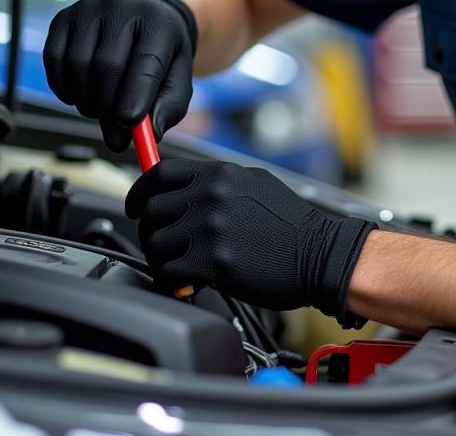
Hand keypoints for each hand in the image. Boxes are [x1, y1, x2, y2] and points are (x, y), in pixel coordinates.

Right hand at [43, 0, 197, 150]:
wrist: (145, 21)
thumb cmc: (162, 56)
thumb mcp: (177, 80)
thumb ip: (169, 108)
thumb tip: (150, 134)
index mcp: (159, 22)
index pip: (145, 60)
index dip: (135, 95)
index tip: (128, 125)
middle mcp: (122, 7)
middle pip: (107, 65)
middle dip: (108, 107)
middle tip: (115, 136)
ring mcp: (89, 9)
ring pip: (77, 65)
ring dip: (86, 100)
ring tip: (101, 109)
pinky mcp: (64, 17)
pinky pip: (54, 59)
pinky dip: (63, 87)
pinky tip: (79, 95)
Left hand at [125, 158, 375, 324]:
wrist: (319, 253)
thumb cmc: (291, 223)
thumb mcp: (254, 184)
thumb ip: (216, 183)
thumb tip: (182, 189)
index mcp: (220, 174)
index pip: (159, 174)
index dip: (140, 191)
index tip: (136, 205)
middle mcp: (211, 196)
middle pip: (150, 210)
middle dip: (150, 231)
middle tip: (163, 244)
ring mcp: (211, 228)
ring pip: (154, 244)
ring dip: (161, 258)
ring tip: (179, 265)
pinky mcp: (213, 262)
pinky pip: (167, 272)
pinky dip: (171, 281)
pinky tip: (187, 282)